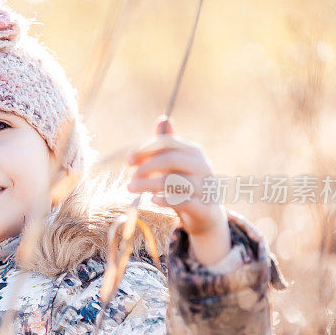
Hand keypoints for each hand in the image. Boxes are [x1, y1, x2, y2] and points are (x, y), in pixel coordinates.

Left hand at [126, 116, 230, 265]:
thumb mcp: (176, 165)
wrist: (207, 215)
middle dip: (146, 167)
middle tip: (129, 177)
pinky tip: (152, 199)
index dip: (145, 149)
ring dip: (148, 184)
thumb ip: (167, 146)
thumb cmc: (186, 186)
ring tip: (131, 188)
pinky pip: (183, 201)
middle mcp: (203, 166)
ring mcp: (205, 186)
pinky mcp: (204, 207)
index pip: (168, 142)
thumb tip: (162, 119)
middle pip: (170, 159)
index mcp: (194, 152)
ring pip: (174, 181)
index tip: (128, 160)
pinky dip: (165, 199)